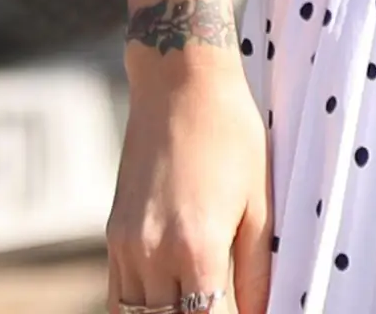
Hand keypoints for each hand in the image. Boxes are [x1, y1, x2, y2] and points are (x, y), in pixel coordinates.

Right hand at [106, 51, 268, 313]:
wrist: (180, 85)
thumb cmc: (232, 135)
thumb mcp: (259, 201)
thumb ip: (258, 268)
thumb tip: (262, 311)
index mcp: (197, 246)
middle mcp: (153, 252)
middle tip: (225, 305)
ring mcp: (127, 246)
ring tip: (198, 303)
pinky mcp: (112, 236)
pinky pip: (120, 295)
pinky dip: (145, 307)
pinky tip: (172, 300)